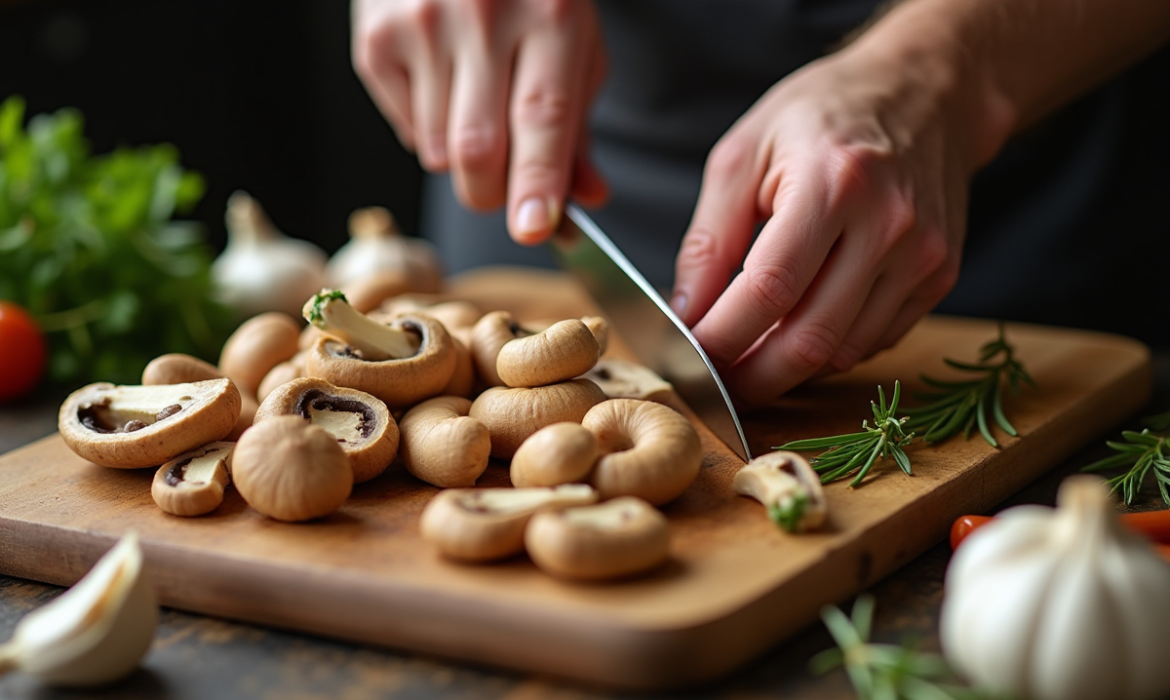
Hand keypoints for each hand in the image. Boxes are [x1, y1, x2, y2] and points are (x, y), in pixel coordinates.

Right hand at [351, 0, 608, 242]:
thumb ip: (576, 130)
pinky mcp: (378, 40)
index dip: (537, 181)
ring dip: (460, 161)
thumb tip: (584, 199)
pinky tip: (442, 87)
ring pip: (438, 152)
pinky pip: (405, 132)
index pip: (541, 118)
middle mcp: (484, 16)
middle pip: (479, 151)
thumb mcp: (573, 47)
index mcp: (551, 16)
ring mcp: (423, 25)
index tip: (534, 226)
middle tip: (506, 188)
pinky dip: (427, 133)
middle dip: (493, 195)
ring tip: (475, 109)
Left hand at [671, 43, 979, 405]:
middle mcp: (889, 225)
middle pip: (811, 339)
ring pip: (843, 352)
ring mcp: (922, 256)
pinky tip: (800, 329)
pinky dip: (828, 350)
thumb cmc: (824, 114)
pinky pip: (874, 340)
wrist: (925, 92)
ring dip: (788, 369)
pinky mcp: (940, 276)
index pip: (769, 290)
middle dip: (753, 378)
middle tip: (714, 385)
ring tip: (750, 356)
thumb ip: (710, 239)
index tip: (688, 356)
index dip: (722, 337)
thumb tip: (685, 312)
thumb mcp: (744, 153)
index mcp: (833, 183)